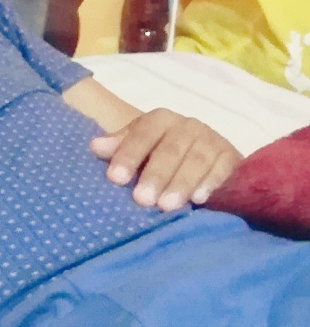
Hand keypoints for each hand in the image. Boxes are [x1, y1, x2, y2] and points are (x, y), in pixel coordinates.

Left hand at [90, 110, 239, 209]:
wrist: (207, 157)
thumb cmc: (161, 155)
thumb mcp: (139, 148)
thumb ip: (119, 147)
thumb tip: (95, 146)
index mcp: (160, 120)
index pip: (143, 133)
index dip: (129, 154)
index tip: (114, 178)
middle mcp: (187, 126)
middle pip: (171, 148)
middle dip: (156, 174)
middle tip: (142, 200)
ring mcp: (212, 140)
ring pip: (197, 160)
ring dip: (181, 183)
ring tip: (167, 206)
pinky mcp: (231, 157)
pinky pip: (223, 168)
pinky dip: (211, 183)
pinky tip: (200, 199)